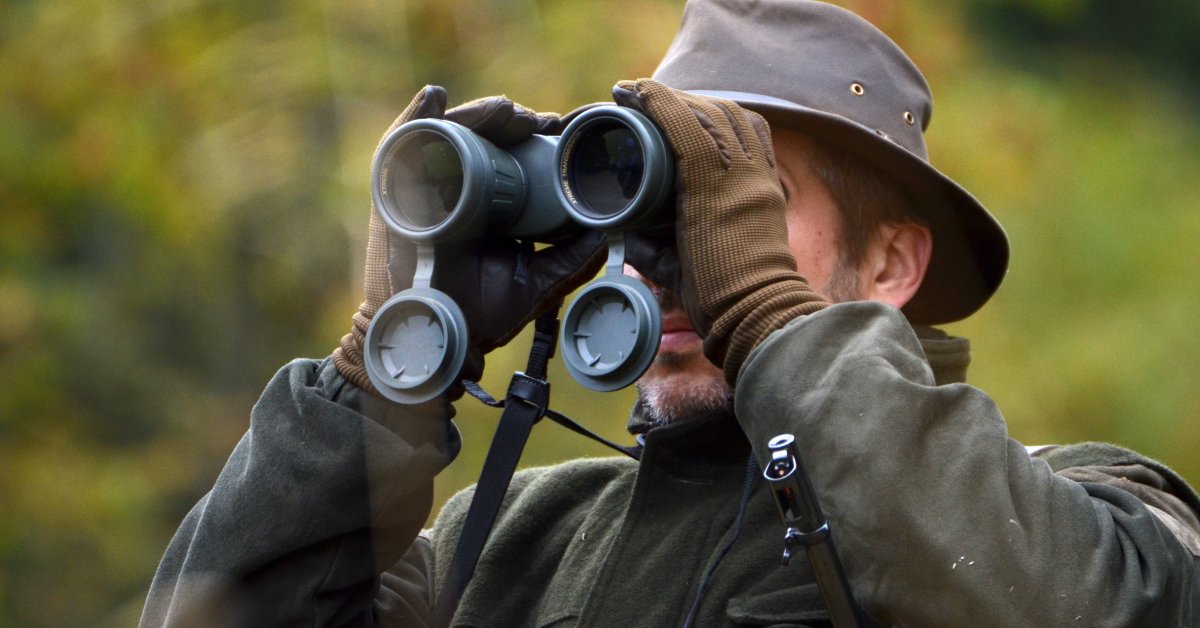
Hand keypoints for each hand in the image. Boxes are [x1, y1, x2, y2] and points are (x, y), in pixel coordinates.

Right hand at [334, 86, 605, 396]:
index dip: (535, 139)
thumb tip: (609, 234)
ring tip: (505, 111)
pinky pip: (401, 146)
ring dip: (477, 115)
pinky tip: (435, 99)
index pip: (511, 158)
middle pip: (482, 139)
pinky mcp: (395, 195)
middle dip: (511, 123)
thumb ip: (572, 261)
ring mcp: (426, 190)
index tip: (562, 129)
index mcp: (489, 206)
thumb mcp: (536, 284)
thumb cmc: (477, 315)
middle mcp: (457, 191)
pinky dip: (416, 117)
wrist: (437, 340)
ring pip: (450, 135)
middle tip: (538, 121)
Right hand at [614, 79, 826, 383]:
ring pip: (736, 116)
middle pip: (710, 112)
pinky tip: (712, 123)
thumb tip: (620, 227)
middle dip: (675, 100)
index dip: (656, 101)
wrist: (760, 313)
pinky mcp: (770, 184)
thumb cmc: (713, 295)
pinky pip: (756, 133)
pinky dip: (732, 120)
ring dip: (703, 105)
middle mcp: (741, 175)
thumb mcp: (665, 267)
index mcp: (710, 189)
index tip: (630, 90)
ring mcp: (760, 177)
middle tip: (644, 100)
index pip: (684, 124)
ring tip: (676, 108)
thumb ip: (640, 242)